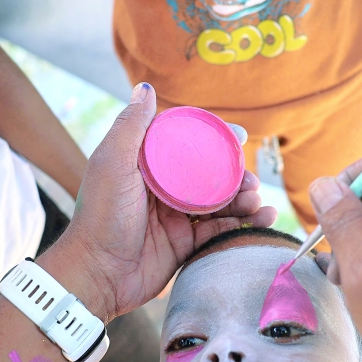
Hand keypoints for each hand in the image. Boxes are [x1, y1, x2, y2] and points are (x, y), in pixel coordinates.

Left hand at [39, 84, 275, 320]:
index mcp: (149, 166)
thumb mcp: (113, 164)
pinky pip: (221, 230)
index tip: (241, 137)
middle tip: (252, 182)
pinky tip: (264, 219)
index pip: (189, 144)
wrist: (97, 274)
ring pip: (221, 202)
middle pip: (212, 174)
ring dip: (245, 199)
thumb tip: (145, 87)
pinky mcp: (186, 244)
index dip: (216, 140)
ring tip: (258, 202)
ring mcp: (177, 217)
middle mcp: (165, 188)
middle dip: (238, 175)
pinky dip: (245, 224)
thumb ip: (132, 127)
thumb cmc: (100, 216)